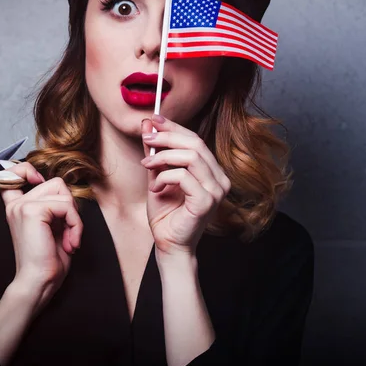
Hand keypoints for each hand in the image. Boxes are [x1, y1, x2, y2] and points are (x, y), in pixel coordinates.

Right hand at [0, 162, 82, 306]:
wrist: (38, 282)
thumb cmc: (48, 260)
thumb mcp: (53, 227)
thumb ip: (54, 207)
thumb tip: (67, 191)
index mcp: (18, 206)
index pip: (15, 172)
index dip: (28, 169)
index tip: (39, 180)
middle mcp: (17, 204)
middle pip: (56, 183)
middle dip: (70, 206)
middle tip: (69, 231)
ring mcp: (23, 206)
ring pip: (63, 192)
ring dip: (74, 217)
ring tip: (69, 239)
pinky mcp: (32, 211)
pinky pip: (67, 206)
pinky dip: (76, 224)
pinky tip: (70, 242)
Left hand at [140, 115, 230, 256]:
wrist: (169, 244)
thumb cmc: (166, 214)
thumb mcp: (157, 176)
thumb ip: (155, 153)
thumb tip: (147, 125)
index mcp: (212, 171)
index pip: (195, 140)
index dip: (174, 127)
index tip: (153, 120)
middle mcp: (219, 179)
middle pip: (195, 143)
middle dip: (167, 137)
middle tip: (146, 138)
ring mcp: (216, 190)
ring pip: (191, 157)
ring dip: (163, 157)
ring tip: (147, 166)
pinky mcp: (206, 201)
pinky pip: (184, 176)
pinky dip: (165, 177)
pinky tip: (156, 188)